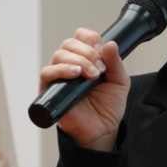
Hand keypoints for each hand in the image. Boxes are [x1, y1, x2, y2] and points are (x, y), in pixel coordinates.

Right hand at [38, 28, 129, 150]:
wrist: (102, 130)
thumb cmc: (108, 107)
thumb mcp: (119, 81)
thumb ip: (115, 62)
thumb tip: (110, 43)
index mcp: (85, 59)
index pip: (81, 36)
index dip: (90, 38)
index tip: (100, 49)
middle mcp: (70, 65)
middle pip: (69, 43)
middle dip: (86, 52)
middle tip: (99, 68)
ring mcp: (59, 76)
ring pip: (59, 55)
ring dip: (77, 61)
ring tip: (91, 75)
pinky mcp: (50, 90)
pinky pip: (47, 72)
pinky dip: (62, 70)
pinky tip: (76, 74)